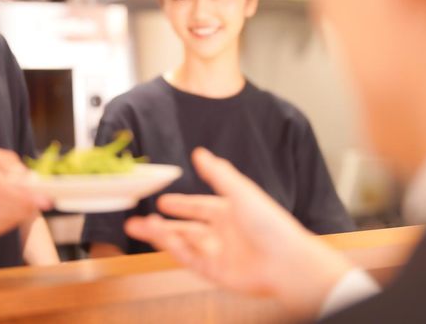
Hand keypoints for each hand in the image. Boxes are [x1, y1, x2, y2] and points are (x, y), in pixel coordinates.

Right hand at [0, 146, 50, 239]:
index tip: (46, 198)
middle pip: (14, 206)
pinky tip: (11, 210)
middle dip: (32, 203)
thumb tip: (27, 176)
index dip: (31, 196)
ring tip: (25, 201)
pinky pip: (6, 227)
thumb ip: (8, 161)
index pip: (9, 189)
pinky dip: (13, 218)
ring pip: (13, 217)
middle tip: (43, 198)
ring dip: (24, 210)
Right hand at [125, 147, 351, 317]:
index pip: (199, 207)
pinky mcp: (217, 272)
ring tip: (139, 227)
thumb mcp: (241, 192)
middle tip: (139, 219)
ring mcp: (219, 253)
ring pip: (183, 243)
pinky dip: (175, 249)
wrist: (286, 262)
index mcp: (230, 212)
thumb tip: (199, 152)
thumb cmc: (270, 224)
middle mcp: (223, 233)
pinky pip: (190, 260)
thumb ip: (218, 173)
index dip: (181, 204)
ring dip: (162, 236)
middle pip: (186, 227)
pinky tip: (162, 239)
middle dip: (162, 224)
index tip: (161, 201)